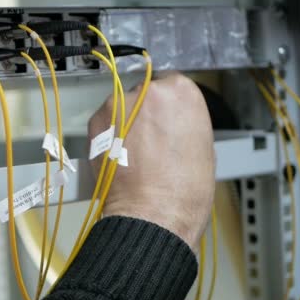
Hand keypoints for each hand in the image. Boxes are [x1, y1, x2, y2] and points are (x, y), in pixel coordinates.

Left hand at [88, 73, 214, 251]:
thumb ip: (185, 123)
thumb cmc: (185, 189)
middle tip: (150, 141)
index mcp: (182, 91)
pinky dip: (109, 137)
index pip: (172, 84)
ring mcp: (117, 105)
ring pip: (121, 109)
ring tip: (134, 154)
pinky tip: (120, 157)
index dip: (167, 108)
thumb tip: (173, 123)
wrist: (153, 214)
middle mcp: (148, 91)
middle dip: (145, 114)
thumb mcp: (203, 145)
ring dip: (125, 124)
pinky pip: (105, 124)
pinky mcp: (96, 123)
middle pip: (144, 94)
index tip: (165, 120)